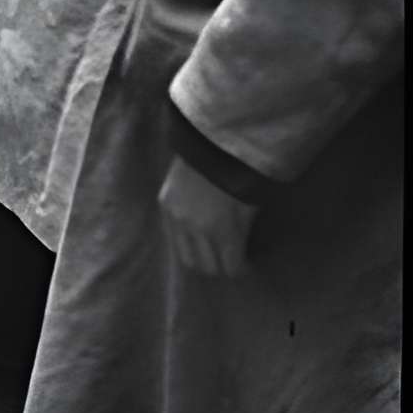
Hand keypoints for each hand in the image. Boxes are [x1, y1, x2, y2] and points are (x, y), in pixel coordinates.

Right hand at [159, 153, 255, 276]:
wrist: (209, 142)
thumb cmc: (239, 175)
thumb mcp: (249, 208)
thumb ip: (241, 235)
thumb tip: (237, 253)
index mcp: (223, 231)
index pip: (230, 268)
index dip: (240, 269)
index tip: (245, 264)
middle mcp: (195, 230)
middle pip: (206, 268)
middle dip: (219, 267)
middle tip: (226, 259)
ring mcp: (175, 218)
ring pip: (184, 257)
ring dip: (198, 258)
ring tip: (208, 250)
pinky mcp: (163, 205)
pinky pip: (172, 236)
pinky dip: (184, 241)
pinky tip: (193, 234)